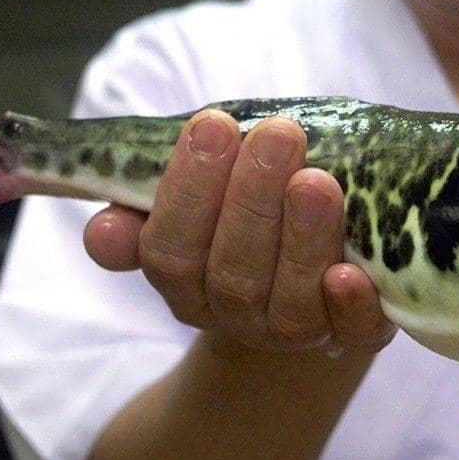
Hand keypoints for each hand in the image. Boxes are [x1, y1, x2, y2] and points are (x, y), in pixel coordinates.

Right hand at [82, 110, 394, 353]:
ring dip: (303, 240)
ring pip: (290, 302)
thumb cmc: (254, 207)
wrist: (323, 264)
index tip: (214, 124)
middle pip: (232, 274)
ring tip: (317, 181)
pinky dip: (351, 305)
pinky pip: (353, 333)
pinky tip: (351, 272)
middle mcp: (237, 314)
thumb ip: (149, 204)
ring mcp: (297, 331)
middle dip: (253, 201)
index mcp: (188, 280)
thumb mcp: (201, 198)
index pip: (171, 249)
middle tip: (279, 135)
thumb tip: (103, 231)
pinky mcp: (355, 335)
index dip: (188, 190)